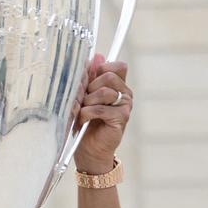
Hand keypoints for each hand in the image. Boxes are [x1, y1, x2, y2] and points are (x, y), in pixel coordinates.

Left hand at [73, 53, 132, 172]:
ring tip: (81, 112)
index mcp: (118, 86)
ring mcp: (125, 106)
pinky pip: (101, 108)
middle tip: (81, 100)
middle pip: (108, 76)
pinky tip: (82, 120)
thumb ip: (90, 77)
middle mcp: (125, 94)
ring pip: (105, 91)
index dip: (101, 69)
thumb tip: (96, 56)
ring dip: (87, 101)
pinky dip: (86, 113)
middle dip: (90, 87)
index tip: (88, 82)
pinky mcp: (122, 118)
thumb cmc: (86, 123)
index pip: (117, 66)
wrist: (89, 151)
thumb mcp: (84, 96)